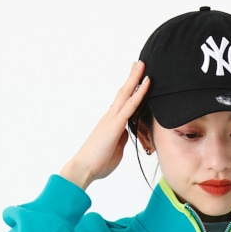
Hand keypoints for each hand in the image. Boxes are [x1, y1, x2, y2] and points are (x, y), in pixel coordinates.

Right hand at [60, 61, 150, 190]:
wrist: (84, 168)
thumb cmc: (98, 162)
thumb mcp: (115, 149)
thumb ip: (121, 138)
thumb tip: (126, 132)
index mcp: (111, 123)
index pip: (123, 103)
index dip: (130, 90)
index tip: (136, 79)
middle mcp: (110, 117)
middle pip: (123, 92)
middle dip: (132, 77)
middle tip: (139, 63)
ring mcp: (112, 119)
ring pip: (126, 94)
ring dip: (135, 79)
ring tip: (142, 65)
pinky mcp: (114, 125)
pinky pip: (130, 106)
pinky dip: (139, 94)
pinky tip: (146, 84)